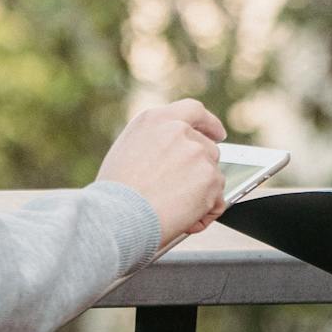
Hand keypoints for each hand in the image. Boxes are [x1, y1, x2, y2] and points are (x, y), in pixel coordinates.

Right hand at [96, 98, 227, 249]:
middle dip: (201, 170)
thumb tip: (171, 156)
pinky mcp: (209, 176)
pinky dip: (206, 213)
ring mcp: (196, 152)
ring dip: (201, 192)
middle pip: (207, 146)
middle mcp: (178, 130)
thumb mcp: (126, 151)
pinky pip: (218, 198)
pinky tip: (185, 221)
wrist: (116, 217)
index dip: (209, 124)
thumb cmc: (114, 194)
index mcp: (155, 120)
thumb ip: (154, 144)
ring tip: (174, 209)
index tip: (217, 133)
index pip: (193, 111)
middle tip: (184, 192)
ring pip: (213, 174)